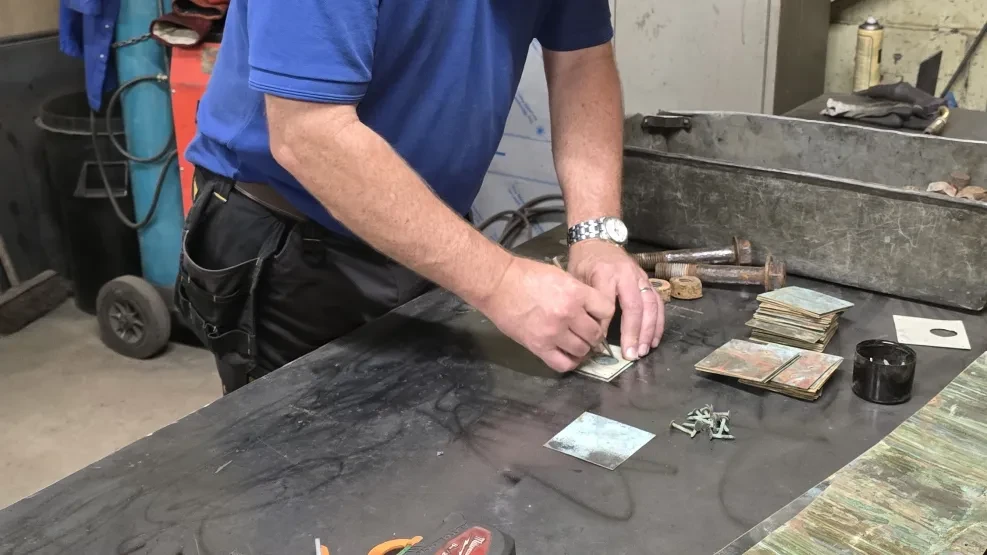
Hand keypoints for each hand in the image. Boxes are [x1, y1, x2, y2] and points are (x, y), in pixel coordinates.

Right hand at [478, 256, 614, 371]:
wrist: (498, 284)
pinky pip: (562, 364)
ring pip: (582, 350)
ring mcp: (554, 333)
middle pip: (595, 334)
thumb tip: (589, 309)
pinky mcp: (538, 346)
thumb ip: (577, 293)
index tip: (596, 317)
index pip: (606, 311)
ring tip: (575, 343)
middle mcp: (568, 314)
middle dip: (593, 335)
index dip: (603, 315)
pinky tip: (567, 355)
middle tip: (586, 332)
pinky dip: (569, 362)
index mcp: (576, 293)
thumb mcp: (559, 276)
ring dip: (582, 349)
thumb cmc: (525, 274)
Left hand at [566, 240, 664, 359]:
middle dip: (634, 333)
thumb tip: (589, 331)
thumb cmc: (584, 261)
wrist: (597, 240)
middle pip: (635, 306)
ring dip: (649, 331)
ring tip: (644, 351)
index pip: (607, 304)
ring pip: (651, 305)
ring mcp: (640, 277)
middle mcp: (626, 274)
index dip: (604, 326)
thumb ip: (583, 302)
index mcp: (605, 273)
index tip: (599, 344)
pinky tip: (654, 340)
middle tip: (631, 355)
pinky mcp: (647, 280)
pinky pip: (658, 303)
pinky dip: (658, 323)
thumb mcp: (576, 278)